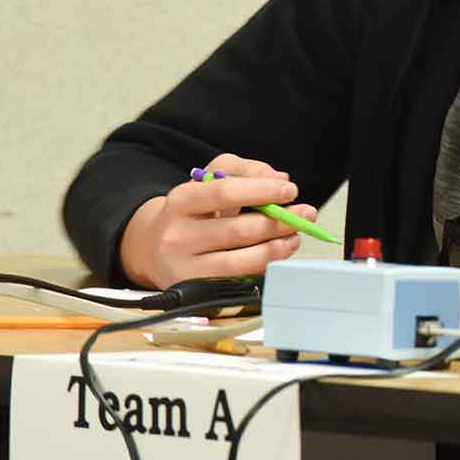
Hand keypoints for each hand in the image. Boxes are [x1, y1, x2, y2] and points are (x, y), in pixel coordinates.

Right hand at [118, 154, 319, 288]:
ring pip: (240, 260)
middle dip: (280, 222)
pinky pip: (237, 280)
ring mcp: (183, 267)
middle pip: (238, 230)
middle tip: (306, 214)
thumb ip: (244, 170)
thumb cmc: (193, 210)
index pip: (224, 192)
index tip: (290, 190)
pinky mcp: (194, 290)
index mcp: (181, 200)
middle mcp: (177, 235)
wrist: (154, 247)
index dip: (262, 191)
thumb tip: (278, 178)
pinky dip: (263, 267)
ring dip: (276, 248)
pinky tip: (277, 254)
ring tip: (295, 236)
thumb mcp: (211, 178)